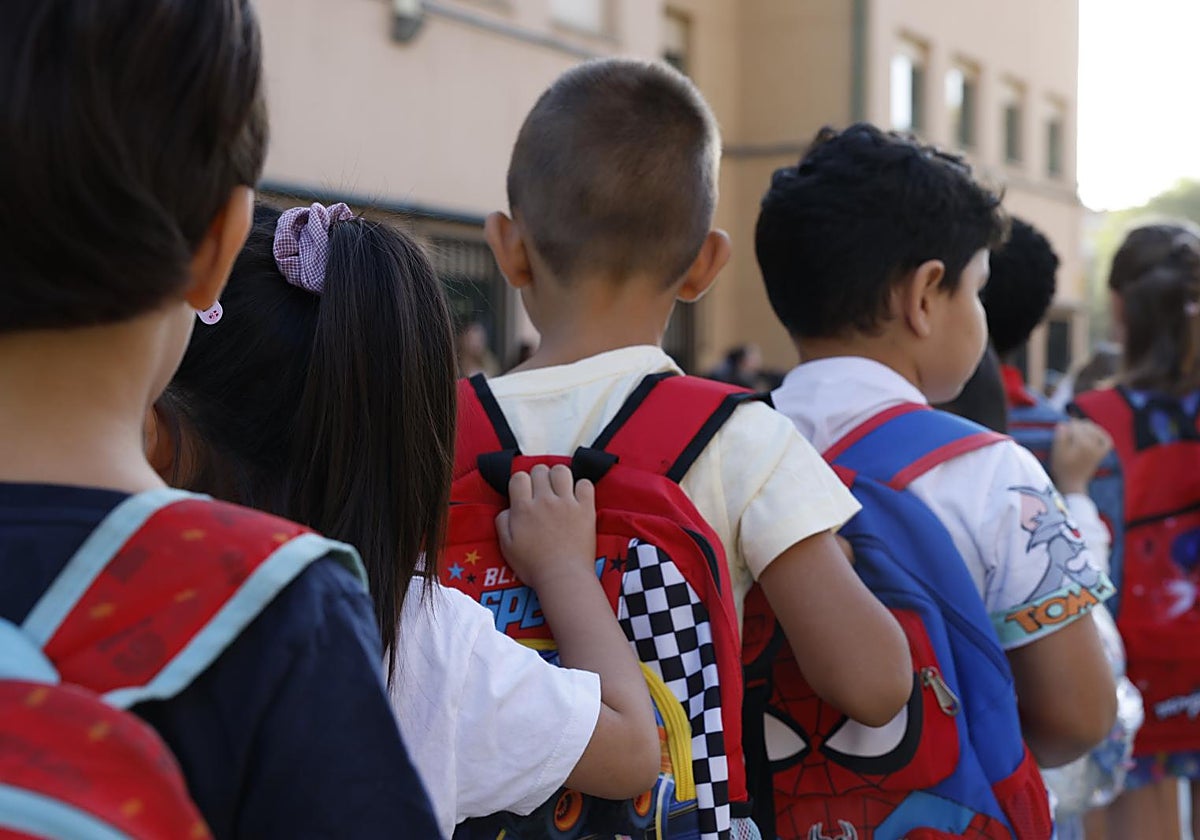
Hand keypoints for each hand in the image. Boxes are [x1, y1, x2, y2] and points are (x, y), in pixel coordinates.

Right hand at [496, 464, 595, 590]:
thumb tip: (507, 509)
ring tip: (559, 489)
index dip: (520, 482)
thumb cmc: (534, 566)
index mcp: (523, 509)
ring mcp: (567, 503)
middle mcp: (545, 501)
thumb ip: (502, 522)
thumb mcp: (507, 546)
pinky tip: (577, 497)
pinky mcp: (585, 509)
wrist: (562, 577)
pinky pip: (586, 485)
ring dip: (558, 476)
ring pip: (562, 471)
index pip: (519, 477)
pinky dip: (582, 487)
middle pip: (540, 470)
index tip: (524, 492)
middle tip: (541, 491)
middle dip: (538, 477)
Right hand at [1051, 419, 1112, 494]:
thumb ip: (1060, 436)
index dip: (1066, 426)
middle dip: (1076, 425)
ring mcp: (1099, 449)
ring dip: (1087, 427)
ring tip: (1078, 428)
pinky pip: (1106, 440)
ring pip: (1095, 430)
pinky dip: (1101, 434)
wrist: (1072, 483)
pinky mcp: (1102, 453)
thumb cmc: (1062, 467)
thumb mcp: (1057, 452)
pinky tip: (1094, 432)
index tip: (1061, 429)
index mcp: (1083, 444)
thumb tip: (1063, 423)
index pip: (1075, 426)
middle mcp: (1094, 445)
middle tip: (1068, 429)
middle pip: (1085, 426)